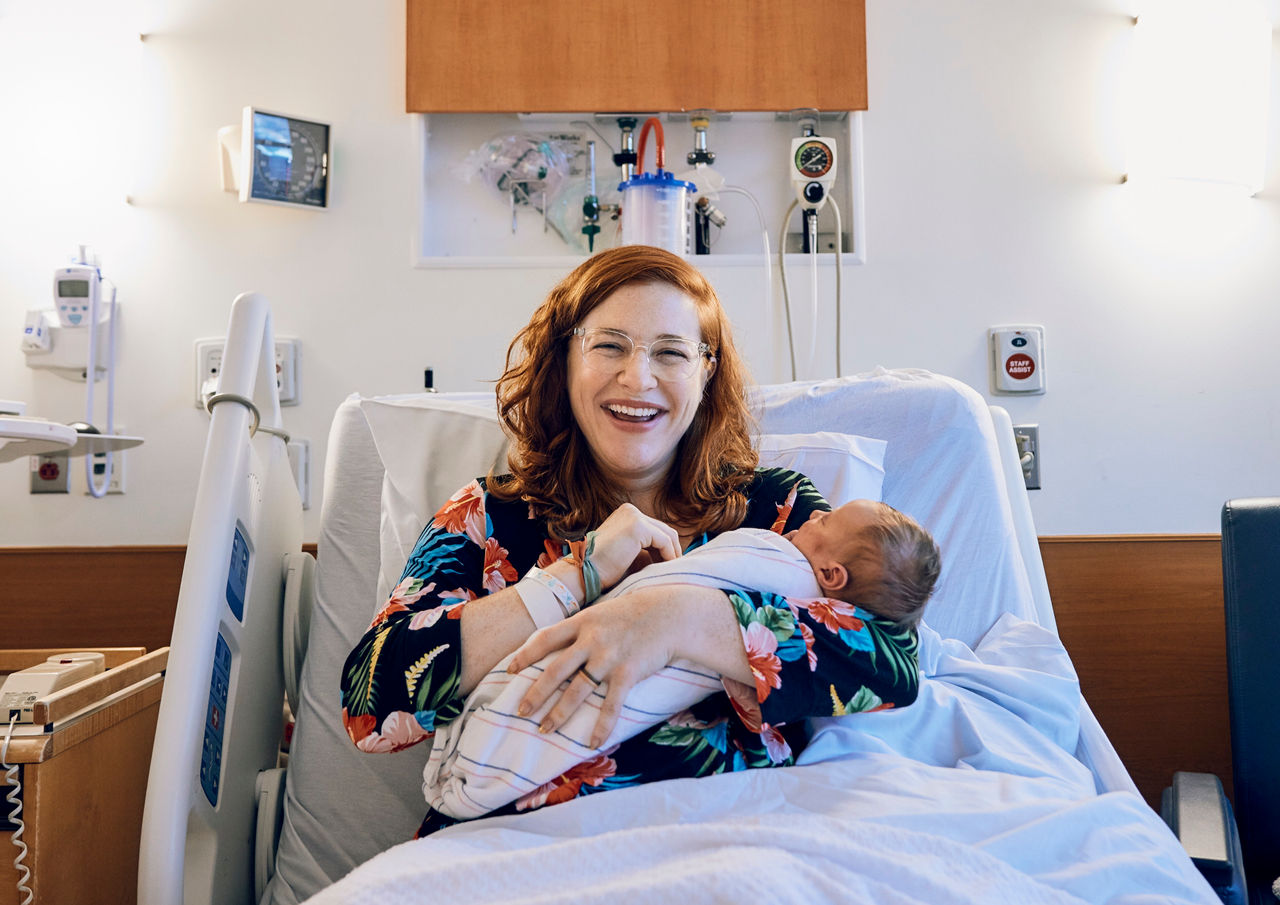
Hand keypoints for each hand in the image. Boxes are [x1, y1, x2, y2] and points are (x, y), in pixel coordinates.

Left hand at [506, 590, 675, 748]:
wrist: (669, 614)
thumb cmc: (634, 613)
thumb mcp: (602, 612)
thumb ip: (582, 627)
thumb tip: (559, 641)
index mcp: (582, 622)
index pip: (545, 639)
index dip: (526, 655)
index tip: (510, 670)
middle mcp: (592, 640)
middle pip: (555, 670)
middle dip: (536, 693)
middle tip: (520, 711)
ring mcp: (609, 657)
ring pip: (577, 691)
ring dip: (559, 713)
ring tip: (545, 729)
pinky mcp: (628, 672)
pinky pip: (611, 704)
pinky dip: (601, 725)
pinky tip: (592, 743)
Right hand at [585, 503, 681, 590]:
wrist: (582, 572)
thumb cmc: (602, 569)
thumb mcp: (628, 553)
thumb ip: (647, 550)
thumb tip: (673, 556)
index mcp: (626, 514)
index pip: (655, 529)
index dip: (665, 548)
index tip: (669, 566)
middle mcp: (630, 510)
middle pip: (664, 530)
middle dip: (671, 551)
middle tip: (674, 570)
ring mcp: (634, 516)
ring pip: (667, 535)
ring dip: (672, 554)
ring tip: (671, 572)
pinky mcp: (639, 526)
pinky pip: (665, 541)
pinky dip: (670, 556)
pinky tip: (666, 570)